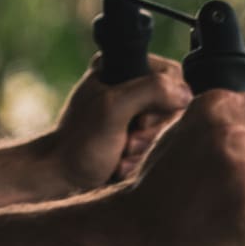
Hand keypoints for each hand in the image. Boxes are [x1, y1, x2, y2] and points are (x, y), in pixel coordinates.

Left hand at [42, 54, 191, 192]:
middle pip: (171, 103)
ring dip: (145, 147)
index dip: (165, 101)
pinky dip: (140, 157)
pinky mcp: (131, 134)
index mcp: (120, 66)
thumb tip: (185, 93)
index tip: (140, 121)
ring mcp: (130, 111)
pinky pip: (155, 144)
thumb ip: (151, 91)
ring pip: (165, 127)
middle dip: (152, 130)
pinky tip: (120, 163)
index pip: (172, 74)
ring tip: (120, 153)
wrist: (59, 179)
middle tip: (128, 140)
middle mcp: (126, 84)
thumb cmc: (78, 146)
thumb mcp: (113, 110)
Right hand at [108, 89, 244, 245]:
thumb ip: (230, 129)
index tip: (240, 168)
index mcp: (218, 106)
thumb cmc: (153, 195)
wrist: (120, 240)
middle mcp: (233, 134)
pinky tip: (231, 245)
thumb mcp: (181, 140)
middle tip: (223, 202)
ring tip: (224, 223)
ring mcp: (242, 175)